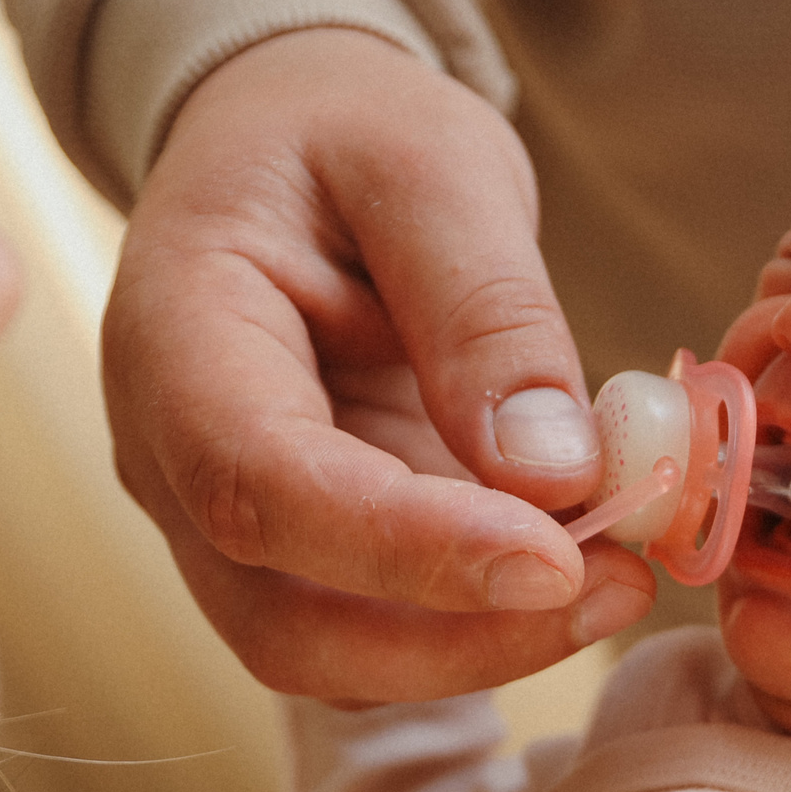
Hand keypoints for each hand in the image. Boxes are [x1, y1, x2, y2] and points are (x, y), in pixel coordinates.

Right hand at [104, 29, 655, 701]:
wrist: (282, 145)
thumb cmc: (341, 133)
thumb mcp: (430, 163)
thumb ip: (489, 309)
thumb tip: (555, 472)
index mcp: (173, 339)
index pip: (263, 485)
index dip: (405, 549)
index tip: (554, 559)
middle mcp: (170, 462)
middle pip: (283, 620)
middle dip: (458, 635)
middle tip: (620, 583)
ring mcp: (225, 527)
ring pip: (329, 658)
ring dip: (479, 647)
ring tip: (618, 575)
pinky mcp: (299, 557)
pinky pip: (374, 637)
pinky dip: (478, 628)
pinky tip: (577, 567)